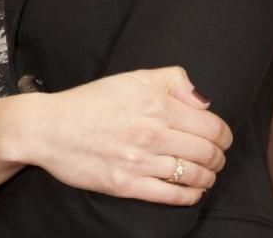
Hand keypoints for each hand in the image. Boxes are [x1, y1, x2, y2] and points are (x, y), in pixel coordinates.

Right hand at [6, 66, 232, 205]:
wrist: (49, 127)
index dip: (223, 134)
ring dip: (208, 176)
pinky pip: (173, 196)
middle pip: (208, 153)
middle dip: (219, 156)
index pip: (211, 125)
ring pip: (195, 176)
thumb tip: (203, 99)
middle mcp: (150, 132)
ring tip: (205, 172)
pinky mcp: (127, 184)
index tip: (221, 136)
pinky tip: (192, 189)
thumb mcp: (129, 78)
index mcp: (153, 103)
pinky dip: (191, 195)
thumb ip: (170, 79)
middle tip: (215, 156)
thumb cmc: (89, 101)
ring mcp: (139, 161)